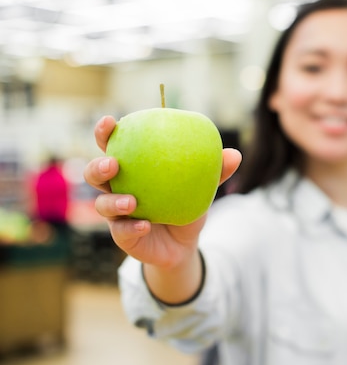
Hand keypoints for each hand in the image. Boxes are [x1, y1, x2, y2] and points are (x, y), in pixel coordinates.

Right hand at [83, 115, 241, 269]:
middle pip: (94, 174)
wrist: (183, 243)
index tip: (110, 121)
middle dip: (98, 166)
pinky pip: (122, 231)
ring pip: (102, 204)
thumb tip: (234, 154)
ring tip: (131, 201)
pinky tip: (145, 224)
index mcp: (132, 168)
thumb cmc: (186, 203)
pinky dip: (132, 226)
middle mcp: (117, 188)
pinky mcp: (123, 236)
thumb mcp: (202, 186)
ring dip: (114, 201)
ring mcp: (117, 213)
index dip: (105, 133)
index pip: (112, 145)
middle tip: (113, 163)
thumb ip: (215, 170)